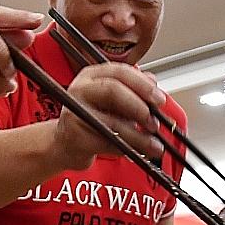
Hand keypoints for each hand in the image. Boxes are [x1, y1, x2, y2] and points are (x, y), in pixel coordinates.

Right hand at [51, 62, 166, 169]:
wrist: (64, 144)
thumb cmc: (90, 119)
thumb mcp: (111, 100)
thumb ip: (132, 89)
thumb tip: (153, 82)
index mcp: (92, 75)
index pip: (120, 72)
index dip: (143, 85)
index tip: (159, 99)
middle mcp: (80, 90)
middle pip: (113, 90)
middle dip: (139, 107)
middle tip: (154, 121)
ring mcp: (75, 113)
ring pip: (112, 122)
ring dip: (138, 136)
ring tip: (153, 144)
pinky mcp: (75, 136)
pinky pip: (107, 143)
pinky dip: (126, 149)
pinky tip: (137, 152)